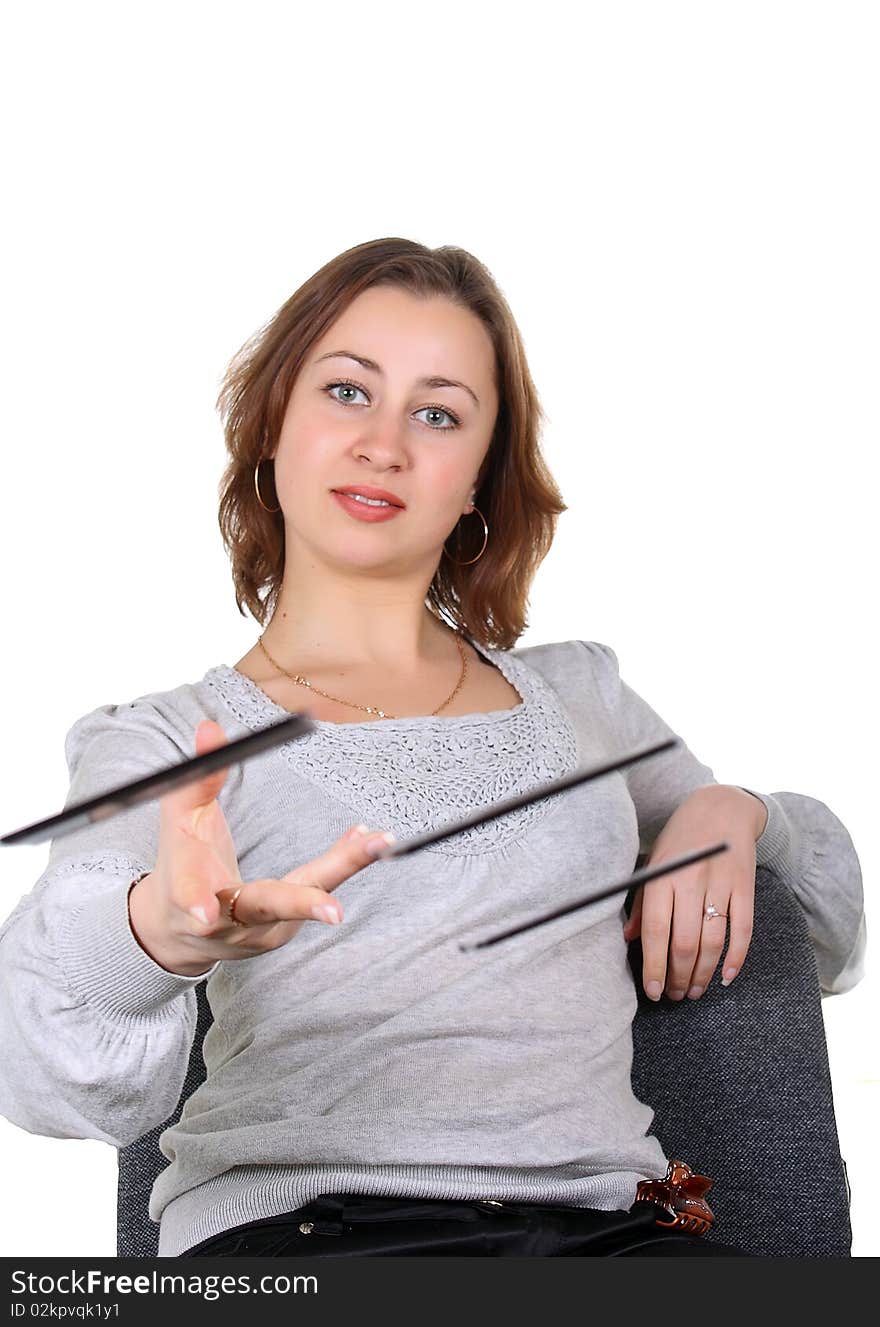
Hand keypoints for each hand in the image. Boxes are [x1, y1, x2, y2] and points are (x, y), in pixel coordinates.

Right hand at [128, 719, 393, 976]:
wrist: (180, 932)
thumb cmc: (180, 865)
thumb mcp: (179, 822)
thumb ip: (196, 779)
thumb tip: (210, 727)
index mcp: (186, 892)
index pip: (188, 891)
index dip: (194, 901)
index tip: (203, 914)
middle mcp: (226, 919)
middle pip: (266, 907)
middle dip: (301, 905)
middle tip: (335, 910)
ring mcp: (260, 930)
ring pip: (305, 898)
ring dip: (342, 868)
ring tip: (379, 840)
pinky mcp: (283, 929)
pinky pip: (318, 888)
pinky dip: (342, 860)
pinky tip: (367, 835)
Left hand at [622, 785, 762, 1001]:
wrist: (722, 807)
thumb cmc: (680, 839)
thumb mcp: (654, 863)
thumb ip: (643, 903)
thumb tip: (629, 938)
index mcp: (662, 877)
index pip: (656, 932)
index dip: (654, 966)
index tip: (652, 991)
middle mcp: (691, 881)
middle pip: (684, 943)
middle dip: (677, 977)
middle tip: (673, 995)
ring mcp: (721, 885)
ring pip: (712, 943)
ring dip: (702, 974)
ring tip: (693, 991)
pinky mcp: (745, 888)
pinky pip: (742, 931)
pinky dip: (736, 959)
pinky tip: (726, 977)